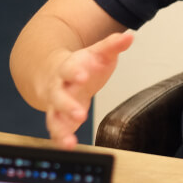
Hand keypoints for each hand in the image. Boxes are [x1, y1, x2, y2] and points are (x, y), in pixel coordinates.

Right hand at [45, 31, 133, 148]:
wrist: (56, 72)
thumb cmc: (81, 65)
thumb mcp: (97, 53)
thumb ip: (112, 45)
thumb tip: (129, 37)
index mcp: (68, 68)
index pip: (69, 68)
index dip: (75, 72)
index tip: (83, 75)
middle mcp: (58, 87)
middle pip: (58, 96)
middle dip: (67, 105)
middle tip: (81, 114)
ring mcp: (56, 104)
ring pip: (53, 116)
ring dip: (59, 128)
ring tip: (69, 140)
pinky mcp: (59, 119)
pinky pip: (55, 130)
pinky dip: (60, 139)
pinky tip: (69, 145)